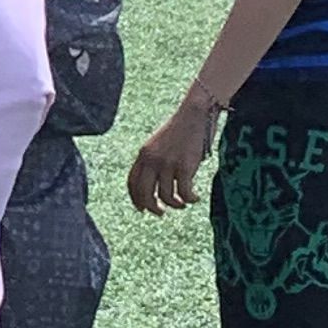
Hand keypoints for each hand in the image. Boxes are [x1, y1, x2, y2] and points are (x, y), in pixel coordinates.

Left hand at [129, 93, 219, 215]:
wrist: (194, 115)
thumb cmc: (180, 130)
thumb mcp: (158, 145)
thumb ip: (153, 162)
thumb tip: (156, 187)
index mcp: (142, 154)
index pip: (132, 183)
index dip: (135, 199)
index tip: (141, 209)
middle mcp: (151, 160)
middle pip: (145, 194)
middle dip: (152, 208)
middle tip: (161, 213)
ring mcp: (167, 164)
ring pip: (166, 197)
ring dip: (175, 205)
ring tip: (183, 203)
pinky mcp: (185, 166)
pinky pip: (184, 193)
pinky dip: (190, 199)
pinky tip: (195, 198)